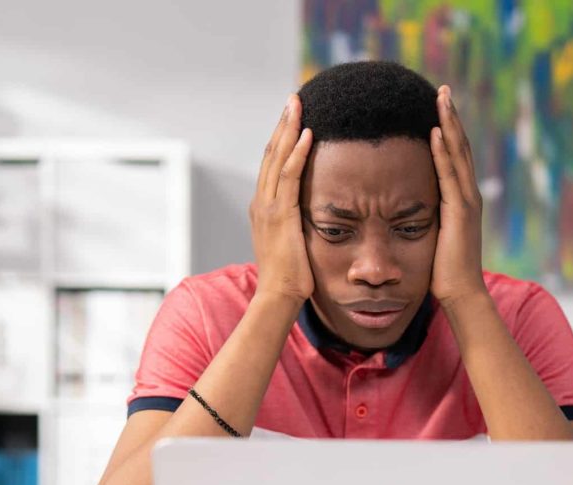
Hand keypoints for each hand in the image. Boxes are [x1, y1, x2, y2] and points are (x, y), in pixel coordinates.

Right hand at [249, 94, 314, 302]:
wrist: (278, 297)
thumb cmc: (291, 276)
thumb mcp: (292, 242)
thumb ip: (296, 224)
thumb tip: (311, 216)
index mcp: (263, 207)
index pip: (271, 165)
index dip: (281, 138)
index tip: (292, 117)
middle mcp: (261, 202)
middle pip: (270, 154)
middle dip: (283, 124)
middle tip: (294, 99)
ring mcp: (268, 208)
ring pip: (276, 159)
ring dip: (288, 129)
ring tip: (298, 105)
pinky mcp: (281, 215)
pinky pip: (289, 177)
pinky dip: (297, 154)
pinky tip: (306, 134)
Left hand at [429, 85, 487, 304]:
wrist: (461, 293)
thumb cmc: (443, 271)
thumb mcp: (432, 236)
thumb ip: (425, 218)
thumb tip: (406, 209)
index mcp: (460, 199)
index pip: (454, 157)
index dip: (447, 130)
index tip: (437, 106)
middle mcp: (467, 195)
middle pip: (459, 147)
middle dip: (450, 117)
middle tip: (442, 90)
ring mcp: (466, 201)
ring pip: (458, 154)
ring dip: (449, 124)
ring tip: (441, 98)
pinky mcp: (458, 211)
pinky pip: (449, 175)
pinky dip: (444, 152)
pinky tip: (436, 131)